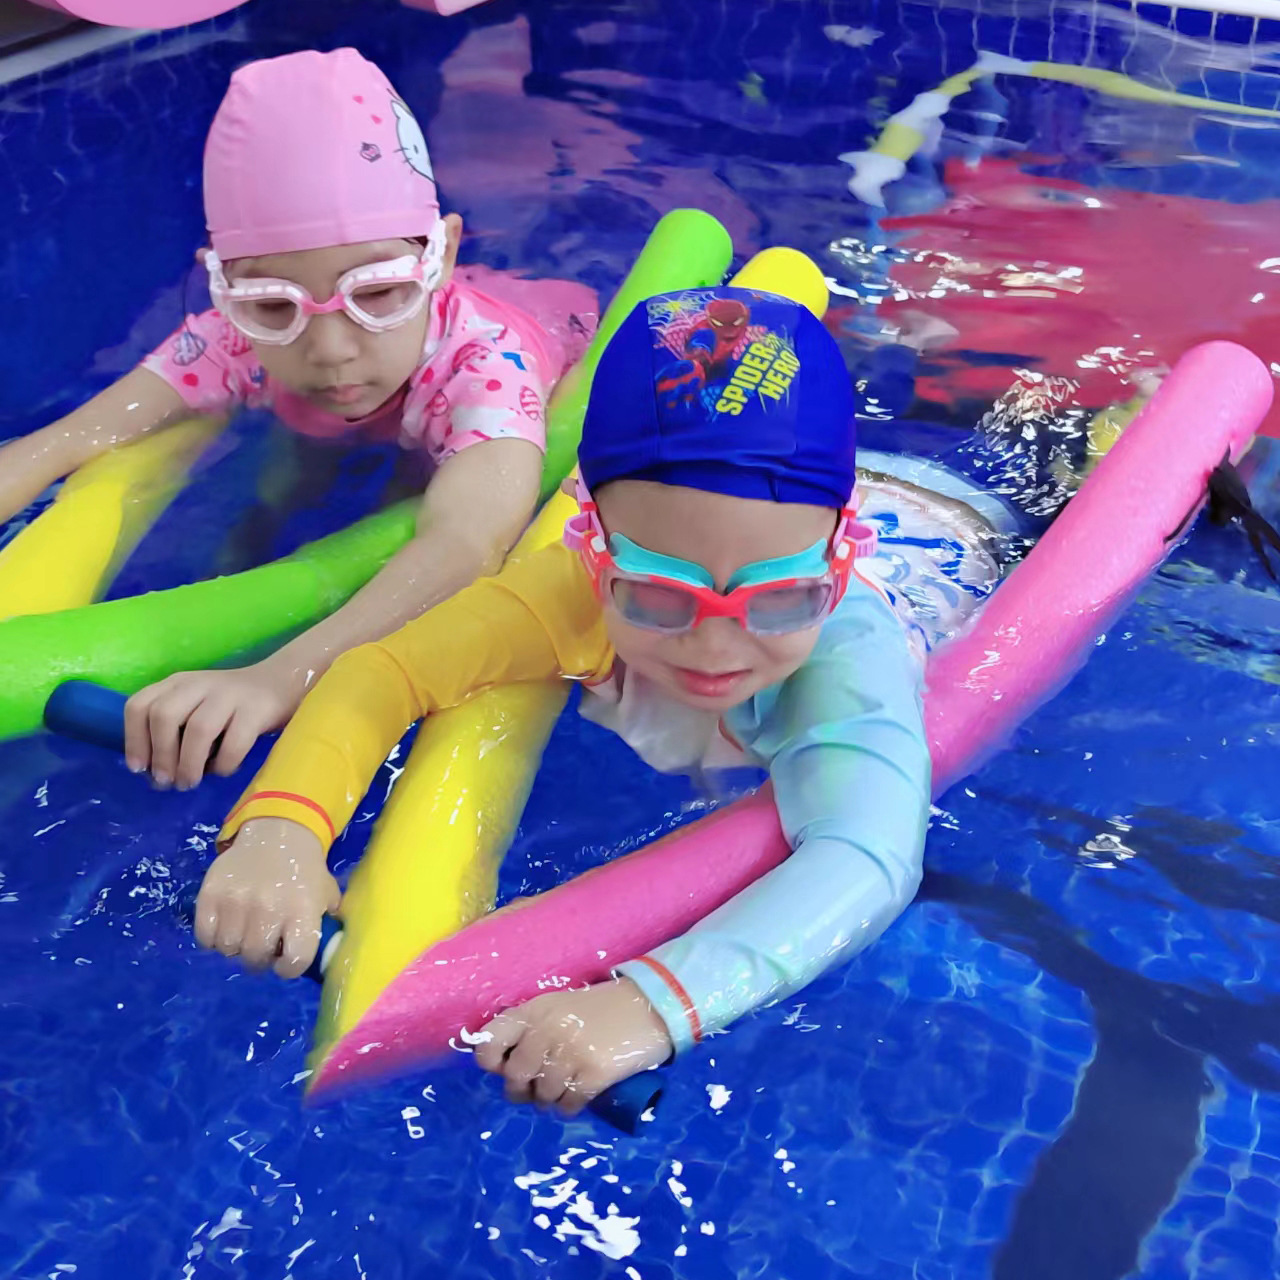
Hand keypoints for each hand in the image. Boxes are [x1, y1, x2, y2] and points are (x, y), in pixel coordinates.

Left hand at [124, 658, 304, 789]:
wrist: (281, 684)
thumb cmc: (231, 707)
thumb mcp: (195, 707)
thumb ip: (174, 731)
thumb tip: (157, 776)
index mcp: (178, 684)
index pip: (140, 705)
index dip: (134, 739)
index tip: (139, 768)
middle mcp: (199, 684)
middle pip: (164, 715)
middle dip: (160, 754)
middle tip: (166, 781)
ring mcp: (229, 695)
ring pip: (198, 729)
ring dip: (188, 764)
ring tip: (190, 783)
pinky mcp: (257, 709)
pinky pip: (235, 742)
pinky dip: (224, 764)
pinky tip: (223, 770)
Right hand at [194, 818, 338, 976]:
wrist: (277, 832)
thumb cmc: (303, 870)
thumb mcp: (325, 895)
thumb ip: (324, 926)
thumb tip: (323, 956)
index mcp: (302, 911)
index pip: (294, 962)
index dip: (289, 968)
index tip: (284, 960)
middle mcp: (269, 909)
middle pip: (255, 958)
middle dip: (259, 958)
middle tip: (261, 944)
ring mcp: (237, 902)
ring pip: (228, 949)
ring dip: (235, 946)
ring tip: (244, 930)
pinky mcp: (210, 894)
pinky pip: (205, 936)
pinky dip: (213, 937)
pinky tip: (226, 924)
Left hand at [474, 978, 672, 1114]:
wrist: (648, 1007)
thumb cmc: (601, 1009)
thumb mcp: (560, 1007)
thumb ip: (532, 1029)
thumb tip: (507, 1070)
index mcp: (534, 1011)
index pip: (490, 1040)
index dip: (491, 1061)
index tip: (504, 1067)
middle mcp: (547, 1031)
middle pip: (515, 1077)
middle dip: (522, 1090)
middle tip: (535, 1090)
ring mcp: (570, 1053)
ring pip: (542, 1096)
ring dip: (549, 1100)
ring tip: (562, 1089)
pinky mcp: (593, 1074)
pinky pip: (568, 1105)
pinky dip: (570, 1106)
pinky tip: (579, 1096)